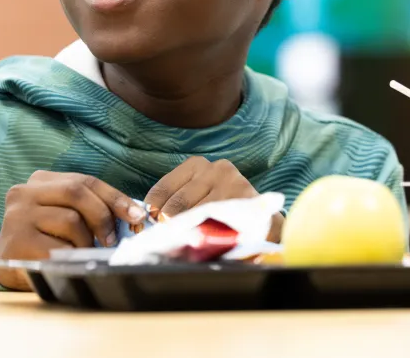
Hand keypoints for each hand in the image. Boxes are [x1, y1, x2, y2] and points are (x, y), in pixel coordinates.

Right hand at [0, 171, 145, 289]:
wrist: (10, 267)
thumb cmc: (46, 239)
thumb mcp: (65, 215)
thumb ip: (90, 208)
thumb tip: (133, 215)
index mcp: (40, 180)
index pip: (85, 181)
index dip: (115, 197)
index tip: (137, 215)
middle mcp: (24, 192)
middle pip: (76, 192)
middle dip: (103, 216)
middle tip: (112, 240)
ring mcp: (17, 216)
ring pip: (71, 220)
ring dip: (86, 241)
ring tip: (80, 252)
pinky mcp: (16, 242)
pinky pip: (59, 247)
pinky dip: (72, 256)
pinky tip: (65, 261)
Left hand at [144, 156, 283, 242]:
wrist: (261, 217)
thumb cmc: (221, 206)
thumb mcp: (197, 195)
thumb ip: (175, 202)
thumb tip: (147, 218)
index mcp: (196, 165)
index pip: (164, 188)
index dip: (153, 209)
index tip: (149, 225)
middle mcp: (214, 168)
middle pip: (177, 204)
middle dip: (169, 224)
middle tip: (165, 240)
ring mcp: (232, 182)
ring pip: (196, 214)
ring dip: (188, 232)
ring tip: (184, 243)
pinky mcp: (245, 199)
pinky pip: (218, 221)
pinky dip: (208, 234)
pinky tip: (205, 242)